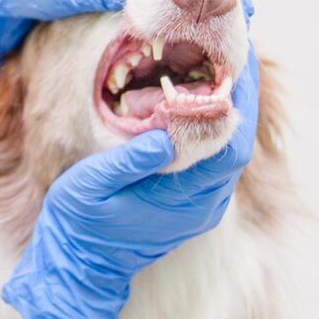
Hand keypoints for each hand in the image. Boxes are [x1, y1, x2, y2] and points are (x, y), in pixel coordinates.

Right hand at [0, 45, 258, 318]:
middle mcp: (202, 205)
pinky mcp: (189, 203)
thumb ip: (128, 161)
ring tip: (217, 69)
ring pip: (227, 150)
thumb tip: (167, 133)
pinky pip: (212, 160)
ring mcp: (198, 206)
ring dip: (227, 110)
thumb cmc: (78, 224)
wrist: (77, 265)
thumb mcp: (90, 187)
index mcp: (183, 200)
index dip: (240, 101)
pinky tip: (198, 102)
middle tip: (230, 53)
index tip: (238, 61)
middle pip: (238, 143)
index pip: (231, 145)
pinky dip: (212, 127)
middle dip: (239, 96)